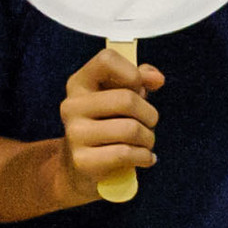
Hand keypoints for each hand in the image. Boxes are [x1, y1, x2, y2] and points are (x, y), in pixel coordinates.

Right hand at [57, 45, 162, 199]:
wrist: (79, 168)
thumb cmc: (105, 125)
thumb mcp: (119, 96)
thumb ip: (138, 79)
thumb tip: (156, 78)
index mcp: (79, 83)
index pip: (106, 60)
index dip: (132, 73)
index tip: (138, 88)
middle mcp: (72, 105)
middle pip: (127, 99)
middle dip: (149, 115)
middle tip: (149, 124)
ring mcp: (75, 134)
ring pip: (131, 129)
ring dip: (148, 139)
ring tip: (144, 143)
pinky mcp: (83, 161)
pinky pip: (126, 154)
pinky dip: (144, 157)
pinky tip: (143, 159)